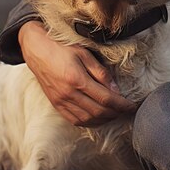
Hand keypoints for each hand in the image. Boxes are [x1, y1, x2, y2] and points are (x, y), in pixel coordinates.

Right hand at [18, 20, 136, 125]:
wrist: (36, 50)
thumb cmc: (61, 47)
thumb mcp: (84, 53)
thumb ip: (101, 73)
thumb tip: (116, 90)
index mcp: (76, 79)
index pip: (106, 99)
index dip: (122, 105)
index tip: (132, 106)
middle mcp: (68, 94)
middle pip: (98, 112)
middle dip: (116, 113)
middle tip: (126, 110)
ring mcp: (61, 102)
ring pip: (87, 119)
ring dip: (104, 119)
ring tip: (115, 113)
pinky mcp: (56, 105)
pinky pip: (75, 120)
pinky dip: (90, 122)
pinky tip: (98, 117)